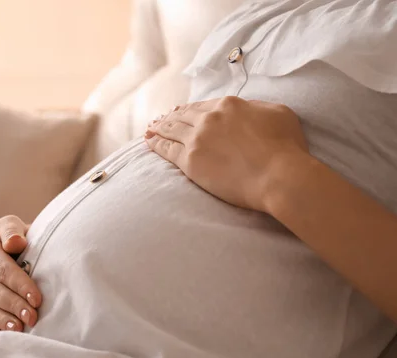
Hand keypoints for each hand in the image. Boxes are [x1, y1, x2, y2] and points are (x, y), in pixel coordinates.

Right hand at [0, 215, 41, 334]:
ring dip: (2, 319)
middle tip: (32, 317)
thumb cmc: (11, 236)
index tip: (36, 298)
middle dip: (14, 305)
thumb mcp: (10, 225)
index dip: (20, 285)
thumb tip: (15, 242)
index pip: (3, 270)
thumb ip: (12, 231)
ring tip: (19, 328)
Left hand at [145, 96, 309, 212]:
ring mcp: (197, 139)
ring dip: (159, 127)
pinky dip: (156, 144)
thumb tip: (247, 109)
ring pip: (171, 130)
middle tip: (160, 119)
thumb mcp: (278, 113)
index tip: (182, 111)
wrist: (277, 175)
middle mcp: (209, 118)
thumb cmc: (285, 148)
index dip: (190, 109)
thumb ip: (256, 107)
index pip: (203, 105)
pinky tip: (149, 141)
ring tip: (150, 129)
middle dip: (171, 117)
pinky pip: (167, 150)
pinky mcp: (190, 162)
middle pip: (184, 116)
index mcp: (229, 105)